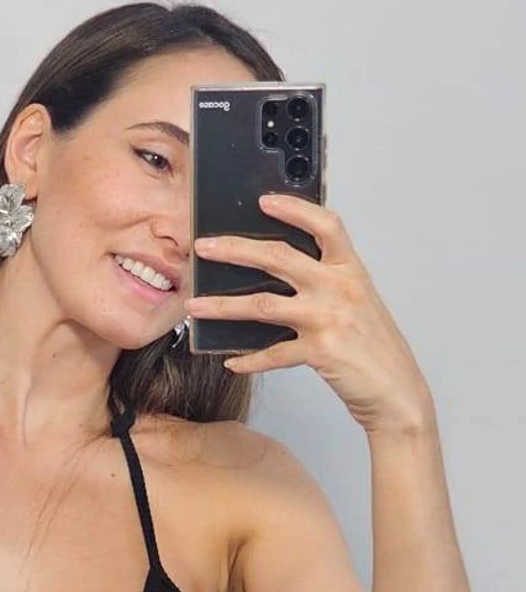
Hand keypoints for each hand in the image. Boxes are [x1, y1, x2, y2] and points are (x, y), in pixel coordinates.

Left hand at [184, 194, 434, 434]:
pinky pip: (272, 353)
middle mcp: (339, 287)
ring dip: (222, 306)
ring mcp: (328, 318)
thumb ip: (326, 284)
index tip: (264, 200)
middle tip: (204, 247)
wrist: (396, 390)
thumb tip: (277, 276)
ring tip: (195, 307)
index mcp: (350, 270)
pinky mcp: (319, 351)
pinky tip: (232, 362)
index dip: (295, 208)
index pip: (325, 225)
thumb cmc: (374, 347)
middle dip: (235, 250)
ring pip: (262, 305)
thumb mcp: (357, 304)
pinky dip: (249, 359)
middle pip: (278, 257)